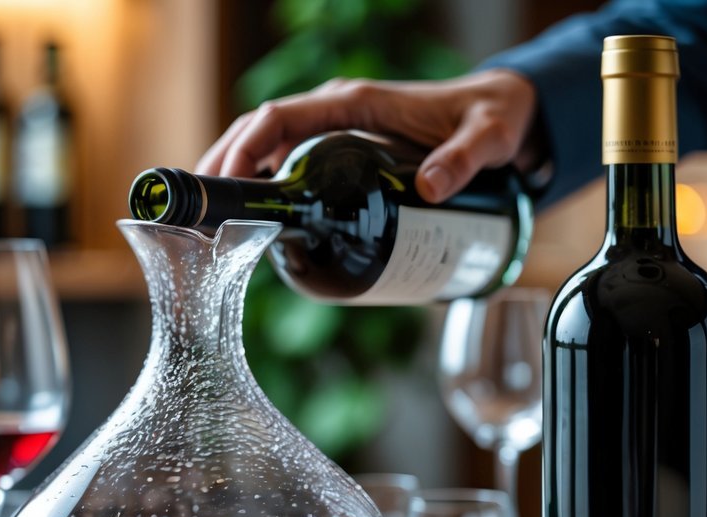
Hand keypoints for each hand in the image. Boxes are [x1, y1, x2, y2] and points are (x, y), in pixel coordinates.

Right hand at [196, 69, 539, 202]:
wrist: (502, 115)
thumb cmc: (490, 120)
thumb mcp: (485, 140)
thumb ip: (464, 161)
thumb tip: (431, 189)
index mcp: (355, 104)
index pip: (279, 118)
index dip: (245, 148)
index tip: (225, 182)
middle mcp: (337, 113)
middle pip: (259, 132)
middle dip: (225, 166)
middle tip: (204, 216)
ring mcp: (336, 130)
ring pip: (268, 147)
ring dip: (236, 176)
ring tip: (215, 224)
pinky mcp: (342, 149)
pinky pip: (289, 160)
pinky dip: (262, 183)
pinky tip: (255, 220)